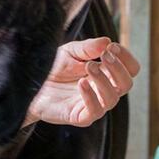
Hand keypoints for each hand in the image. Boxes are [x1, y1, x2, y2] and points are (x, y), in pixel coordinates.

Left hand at [24, 37, 139, 127]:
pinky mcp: (80, 117)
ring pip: (113, 98)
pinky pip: (95, 111)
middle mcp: (103, 90)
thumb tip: (107, 41)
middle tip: (104, 55)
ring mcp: (93, 104)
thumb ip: (88, 48)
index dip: (126, 58)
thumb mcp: (70, 52)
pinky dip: (91, 96)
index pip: (130, 70)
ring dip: (104, 80)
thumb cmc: (52, 68)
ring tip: (90, 66)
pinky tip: (81, 83)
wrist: (28, 83)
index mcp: (105, 74)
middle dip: (118, 68)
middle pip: (126, 84)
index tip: (113, 46)